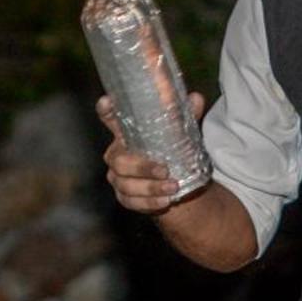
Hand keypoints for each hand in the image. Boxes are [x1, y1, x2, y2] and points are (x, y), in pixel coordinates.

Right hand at [98, 93, 205, 215]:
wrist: (174, 182)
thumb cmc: (171, 150)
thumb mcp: (181, 133)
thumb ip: (186, 117)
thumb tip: (196, 98)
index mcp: (126, 134)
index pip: (111, 119)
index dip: (106, 111)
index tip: (107, 102)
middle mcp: (117, 155)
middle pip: (119, 161)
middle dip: (142, 167)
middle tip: (165, 170)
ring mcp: (118, 178)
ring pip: (126, 184)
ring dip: (150, 187)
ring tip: (173, 188)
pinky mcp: (125, 197)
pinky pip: (132, 202)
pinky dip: (149, 202)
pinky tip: (165, 201)